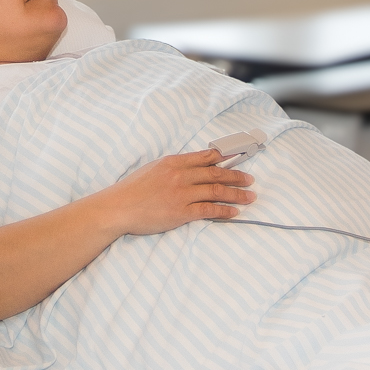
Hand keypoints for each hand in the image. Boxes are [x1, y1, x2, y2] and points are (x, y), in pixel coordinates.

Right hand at [97, 149, 256, 235]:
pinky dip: (224, 211)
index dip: (226, 157)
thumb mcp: (153, 168)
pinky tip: (234, 212)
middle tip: (251, 180)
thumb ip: (174, 167)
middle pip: (216, 174)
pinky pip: (208, 210)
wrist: (118, 207)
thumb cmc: (132, 189)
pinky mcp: (181, 212)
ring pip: (217, 191)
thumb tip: (194, 167)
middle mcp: (180, 175)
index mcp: (173, 162)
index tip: (240, 157)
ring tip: (250, 197)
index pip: (206, 157)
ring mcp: (181, 194)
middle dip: (237, 176)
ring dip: (237, 194)